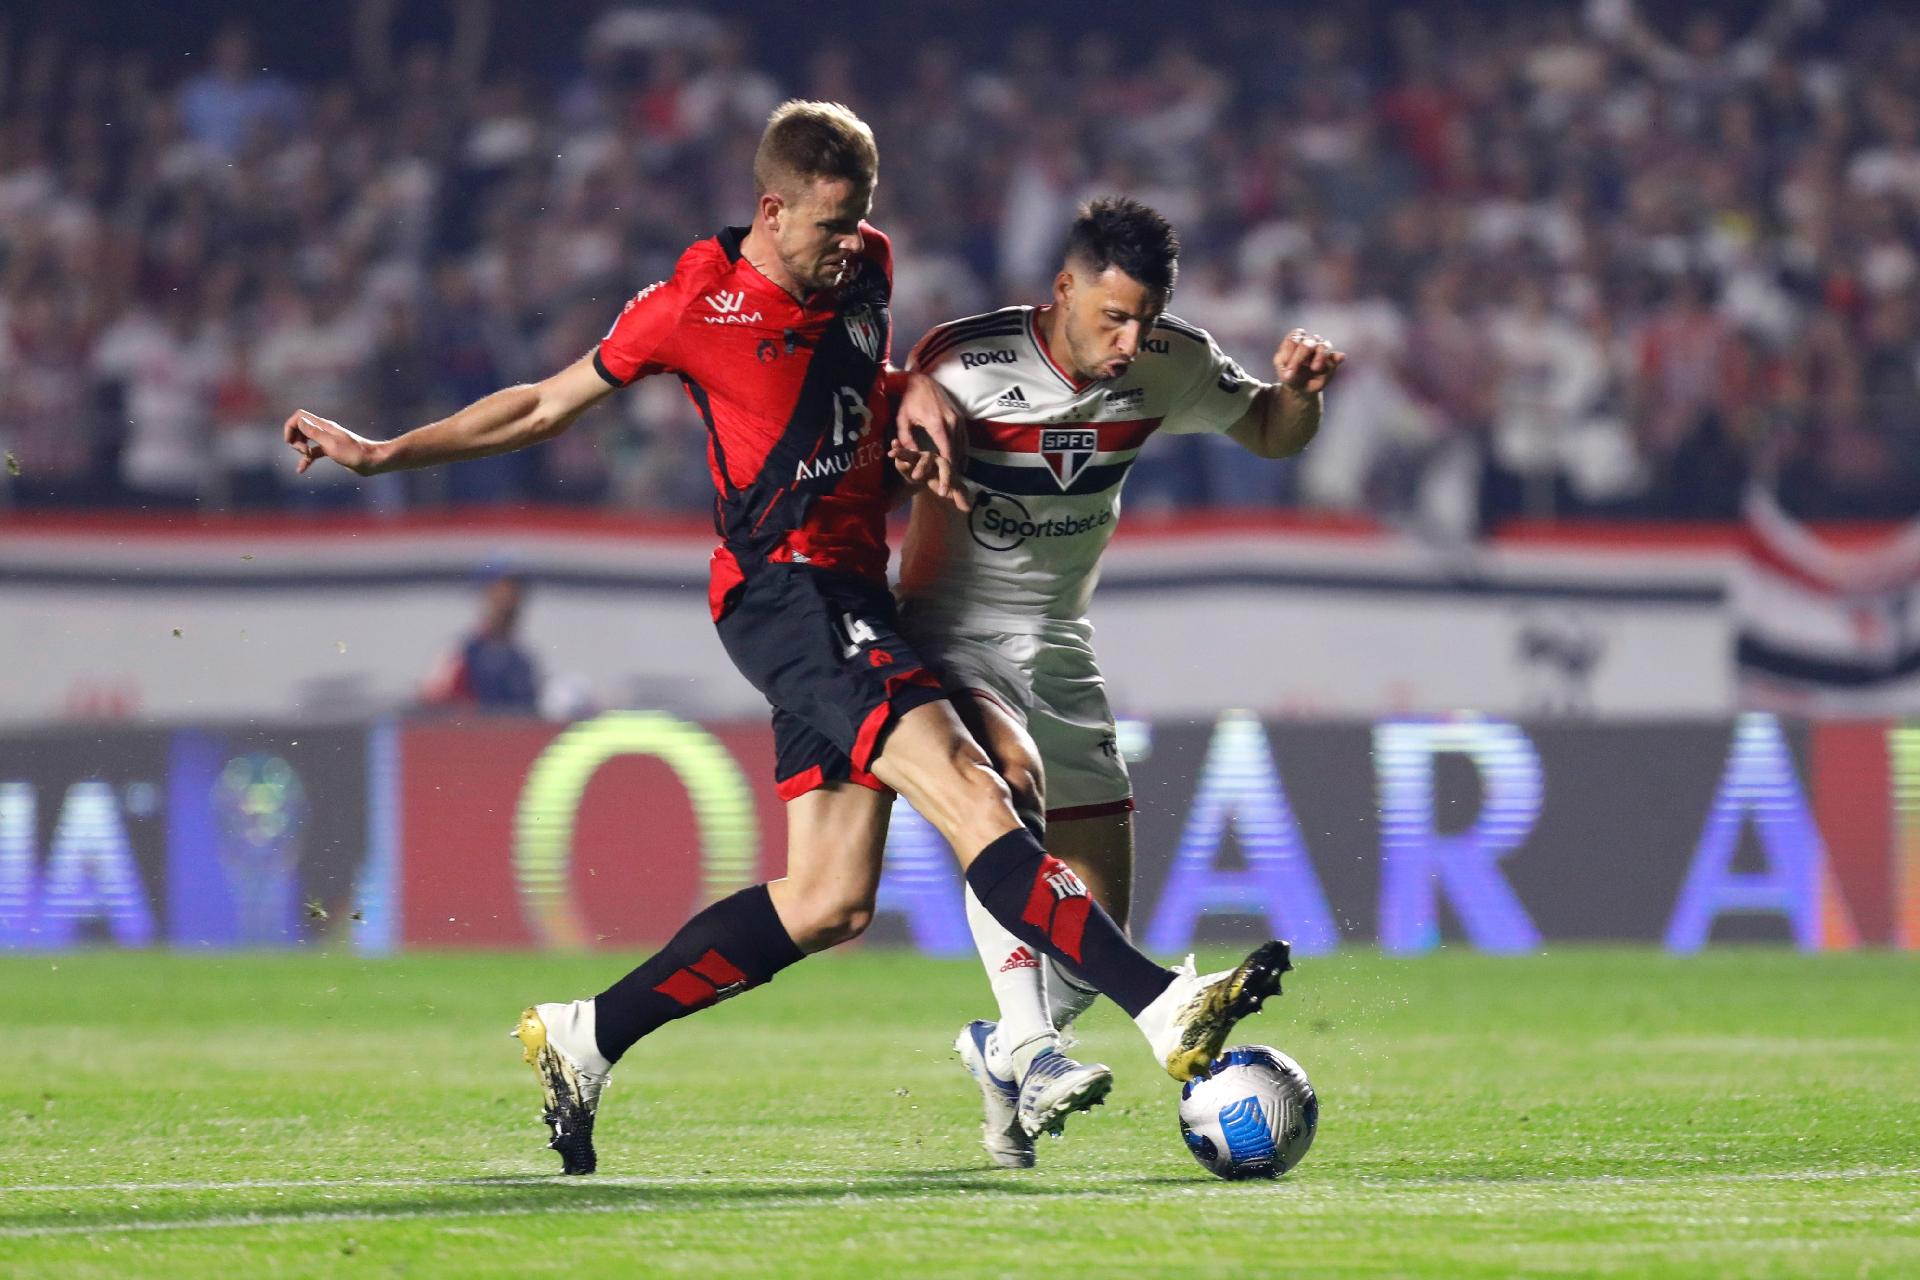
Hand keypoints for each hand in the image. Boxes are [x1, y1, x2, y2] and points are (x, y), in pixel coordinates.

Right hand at [283, 410, 380, 475]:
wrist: (373, 461)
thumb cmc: (354, 453)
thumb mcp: (331, 444)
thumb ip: (314, 432)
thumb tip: (299, 421)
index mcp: (324, 426)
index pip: (299, 416)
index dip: (290, 427)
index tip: (290, 442)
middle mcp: (324, 431)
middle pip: (300, 427)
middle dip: (294, 438)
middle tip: (302, 450)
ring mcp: (327, 440)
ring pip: (305, 440)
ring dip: (300, 448)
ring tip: (305, 457)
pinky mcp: (331, 451)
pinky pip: (313, 452)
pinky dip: (306, 459)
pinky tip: (301, 469)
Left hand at [891, 371, 969, 511]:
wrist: (922, 381)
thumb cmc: (909, 401)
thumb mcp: (903, 420)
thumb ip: (907, 440)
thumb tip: (913, 457)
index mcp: (937, 424)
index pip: (946, 452)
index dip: (947, 470)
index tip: (945, 484)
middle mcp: (952, 422)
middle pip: (957, 452)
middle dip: (954, 472)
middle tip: (951, 489)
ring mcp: (958, 420)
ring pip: (963, 447)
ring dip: (960, 464)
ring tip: (956, 481)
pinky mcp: (960, 418)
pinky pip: (965, 439)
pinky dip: (963, 453)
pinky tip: (961, 464)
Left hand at [1272, 329, 1344, 394]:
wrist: (1301, 387)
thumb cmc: (1290, 377)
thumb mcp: (1284, 375)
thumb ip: (1286, 372)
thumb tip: (1291, 374)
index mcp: (1295, 340)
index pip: (1293, 340)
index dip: (1289, 353)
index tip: (1286, 368)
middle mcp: (1310, 341)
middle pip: (1307, 344)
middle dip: (1300, 357)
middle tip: (1294, 373)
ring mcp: (1322, 349)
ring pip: (1324, 346)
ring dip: (1320, 356)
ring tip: (1315, 368)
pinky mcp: (1332, 360)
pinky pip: (1336, 357)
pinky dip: (1337, 357)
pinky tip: (1339, 358)